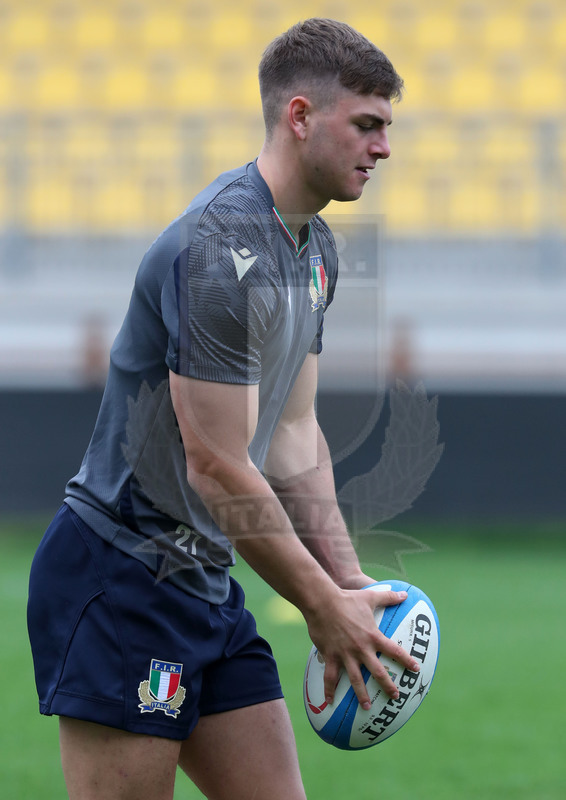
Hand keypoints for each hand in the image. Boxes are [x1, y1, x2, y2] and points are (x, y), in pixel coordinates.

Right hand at [305, 586, 420, 709]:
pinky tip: (329, 701)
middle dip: (388, 686)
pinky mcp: (330, 656)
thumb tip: (405, 594)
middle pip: (378, 672)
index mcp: (373, 636)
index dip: (406, 660)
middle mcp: (361, 649)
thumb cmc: (347, 598)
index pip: (394, 651)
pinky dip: (329, 690)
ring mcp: (345, 654)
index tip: (416, 669)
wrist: (322, 601)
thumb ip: (389, 597)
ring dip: (362, 695)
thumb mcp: (370, 596)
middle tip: (395, 697)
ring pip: (356, 680)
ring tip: (367, 707)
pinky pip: (330, 677)